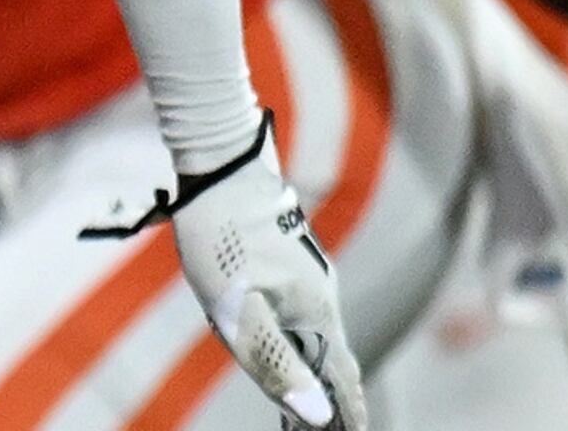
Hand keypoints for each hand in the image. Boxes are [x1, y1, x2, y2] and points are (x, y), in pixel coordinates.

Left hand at [137, 122, 368, 427]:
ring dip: (314, 365)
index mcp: (313, 311)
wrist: (218, 162)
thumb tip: (313, 412)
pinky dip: (297, 336)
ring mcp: (304, 273)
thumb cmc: (220, 234)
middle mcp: (319, 293)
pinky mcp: (286, 258)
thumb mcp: (235, 306)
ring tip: (306, 396)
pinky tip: (283, 341)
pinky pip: (296, 309)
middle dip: (332, 394)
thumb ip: (274, 359)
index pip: (341, 374)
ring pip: (313, 330)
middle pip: (330, 355)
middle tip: (331, 425)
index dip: (348, 409)